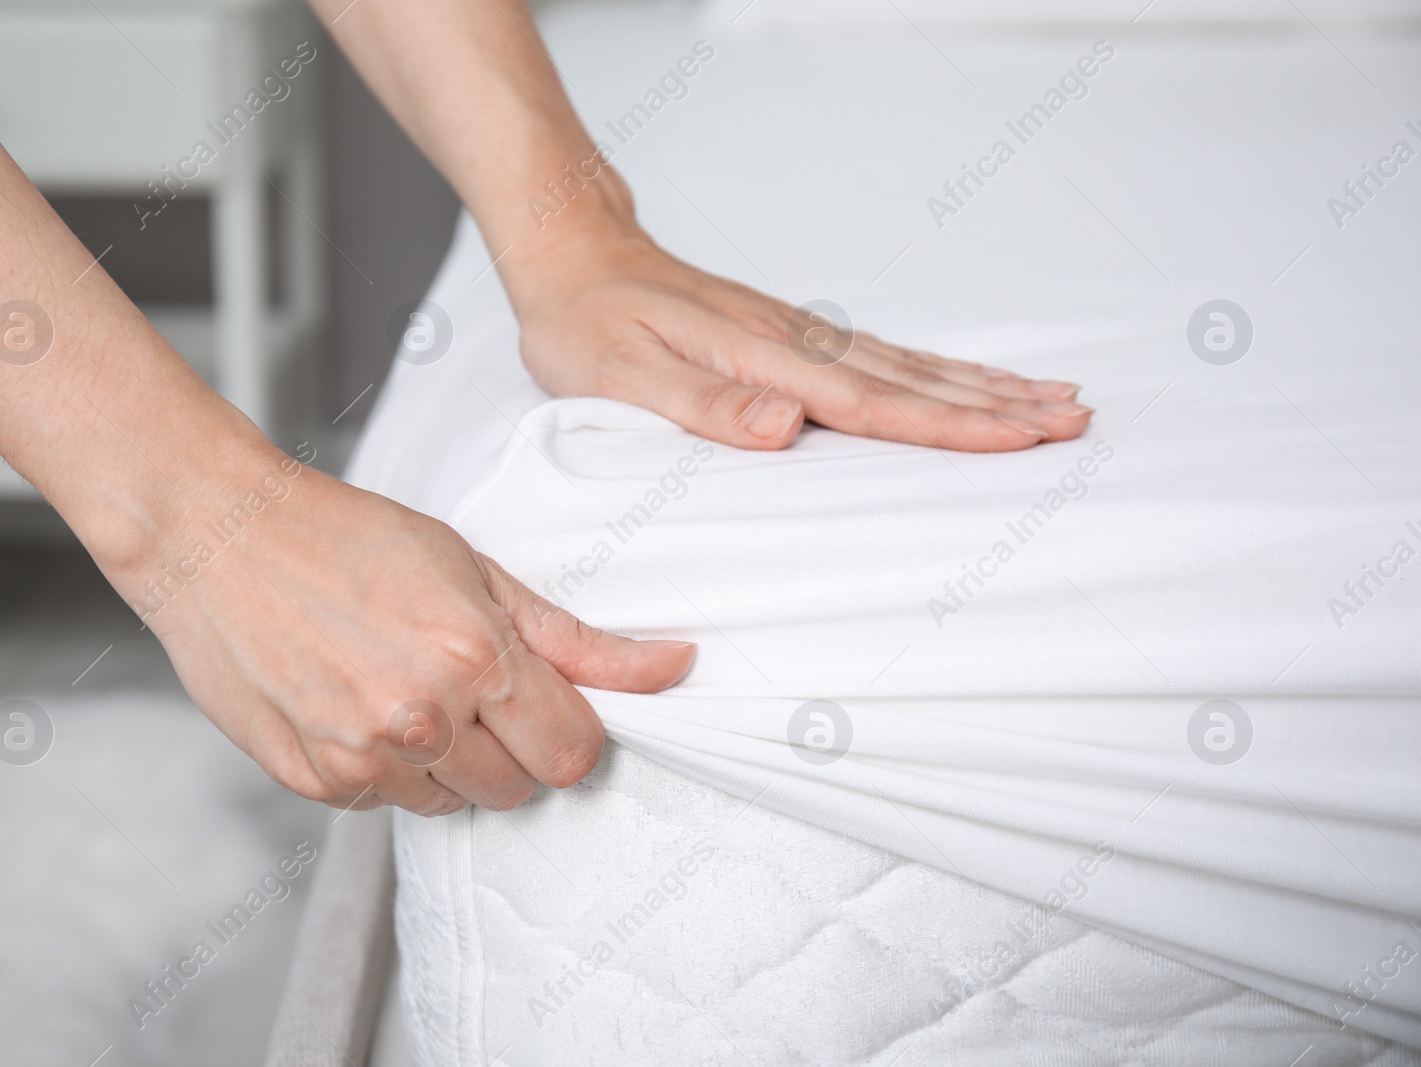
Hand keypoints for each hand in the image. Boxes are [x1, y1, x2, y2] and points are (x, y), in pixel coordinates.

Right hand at [99, 452, 694, 814]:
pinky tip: (359, 705)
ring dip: (449, 762)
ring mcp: (362, 756)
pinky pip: (387, 804)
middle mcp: (421, 716)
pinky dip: (387, 769)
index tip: (544, 701)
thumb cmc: (348, 537)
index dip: (567, 728)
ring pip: (454, 803)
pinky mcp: (314, 781)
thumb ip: (576, 638)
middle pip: (520, 787)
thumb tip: (673, 666)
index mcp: (474, 654)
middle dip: (511, 745)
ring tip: (406, 686)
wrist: (219, 535)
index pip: (574, 752)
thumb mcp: (477, 570)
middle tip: (466, 684)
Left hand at [508, 198, 1091, 452]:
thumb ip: (703, 403)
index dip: (948, 427)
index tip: (1019, 439)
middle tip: (1077, 422)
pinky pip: (885, 358)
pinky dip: (940, 372)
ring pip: (911, 365)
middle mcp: (796, 341)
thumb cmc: (588, 322)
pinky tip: (971, 382)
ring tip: (1057, 400)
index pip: (870, 404)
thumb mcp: (621, 373)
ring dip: (986, 387)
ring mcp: (802, 335)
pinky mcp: (796, 335)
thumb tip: (786, 425)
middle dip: (998, 406)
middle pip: (914, 381)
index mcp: (761, 357)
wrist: (576, 256)